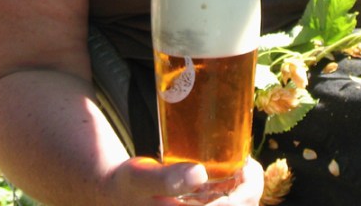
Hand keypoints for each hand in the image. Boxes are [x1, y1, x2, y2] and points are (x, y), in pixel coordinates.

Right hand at [102, 156, 262, 205]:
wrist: (111, 197)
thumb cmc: (125, 187)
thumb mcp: (140, 179)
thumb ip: (166, 179)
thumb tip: (199, 174)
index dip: (249, 190)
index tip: (249, 164)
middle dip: (249, 190)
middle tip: (247, 163)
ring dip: (242, 194)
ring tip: (241, 169)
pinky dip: (231, 195)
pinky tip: (228, 179)